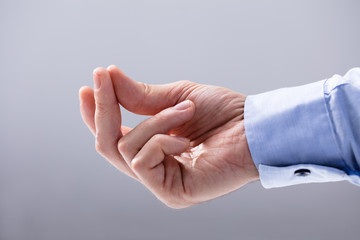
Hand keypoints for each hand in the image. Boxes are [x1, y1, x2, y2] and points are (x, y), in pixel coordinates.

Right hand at [79, 66, 258, 208]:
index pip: (115, 135)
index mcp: (156, 148)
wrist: (255, 128)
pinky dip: (160, 139)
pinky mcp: (170, 193)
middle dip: (104, 109)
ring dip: (154, 121)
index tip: (88, 87)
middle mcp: (155, 168)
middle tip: (102, 79)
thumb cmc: (224, 114)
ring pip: (124, 148)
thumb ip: (141, 97)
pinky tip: (185, 138)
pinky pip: (141, 161)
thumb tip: (109, 77)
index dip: (97, 113)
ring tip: (186, 111)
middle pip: (108, 144)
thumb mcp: (177, 98)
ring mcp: (161, 183)